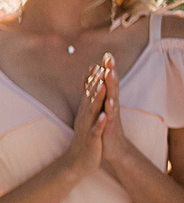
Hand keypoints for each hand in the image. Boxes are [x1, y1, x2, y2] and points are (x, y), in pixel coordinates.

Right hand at [59, 61, 110, 181]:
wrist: (77, 162)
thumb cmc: (84, 140)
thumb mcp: (85, 120)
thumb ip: (86, 103)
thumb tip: (86, 88)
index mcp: (85, 113)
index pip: (88, 93)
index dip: (93, 79)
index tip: (97, 64)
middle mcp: (85, 118)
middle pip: (90, 97)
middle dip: (95, 83)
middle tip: (99, 67)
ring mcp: (88, 128)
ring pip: (93, 111)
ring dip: (96, 98)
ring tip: (102, 86)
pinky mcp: (92, 139)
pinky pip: (97, 130)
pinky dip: (100, 122)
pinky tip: (104, 115)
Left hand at [98, 56, 152, 180]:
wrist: (112, 149)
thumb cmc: (104, 127)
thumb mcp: (99, 109)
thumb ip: (96, 94)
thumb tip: (91, 79)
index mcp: (108, 101)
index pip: (107, 82)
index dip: (107, 69)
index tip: (107, 54)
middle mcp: (112, 106)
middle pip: (111, 86)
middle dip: (111, 71)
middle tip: (110, 57)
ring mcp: (112, 115)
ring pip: (112, 98)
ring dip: (111, 86)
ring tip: (110, 73)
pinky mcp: (110, 126)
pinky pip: (110, 116)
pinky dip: (109, 109)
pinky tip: (109, 101)